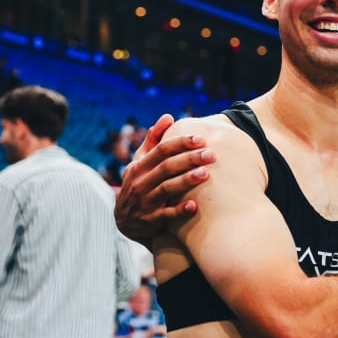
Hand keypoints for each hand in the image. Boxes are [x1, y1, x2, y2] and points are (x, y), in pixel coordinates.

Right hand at [114, 114, 215, 240]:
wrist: (126, 221)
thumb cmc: (139, 184)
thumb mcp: (140, 163)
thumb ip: (153, 140)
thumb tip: (168, 116)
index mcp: (139, 166)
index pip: (161, 150)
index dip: (181, 143)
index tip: (201, 139)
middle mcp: (140, 182)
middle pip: (166, 167)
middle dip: (189, 159)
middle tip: (211, 155)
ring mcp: (144, 202)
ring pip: (166, 188)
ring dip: (186, 180)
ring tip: (206, 174)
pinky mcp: (150, 220)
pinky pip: (166, 215)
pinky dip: (179, 210)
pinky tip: (194, 206)